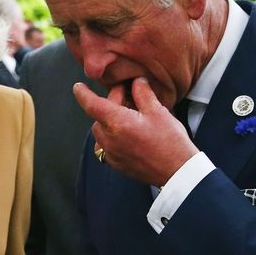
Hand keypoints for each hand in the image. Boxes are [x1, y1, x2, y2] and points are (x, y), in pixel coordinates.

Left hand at [76, 77, 198, 186]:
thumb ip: (143, 93)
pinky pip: (106, 146)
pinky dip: (112, 136)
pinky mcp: (116, 164)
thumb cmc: (170, 141)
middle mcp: (110, 140)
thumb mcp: (158, 111)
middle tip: (130, 97)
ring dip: (110, 121)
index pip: (92, 105)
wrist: (177, 172)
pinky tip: (129, 133)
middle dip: (111, 104)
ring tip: (131, 116)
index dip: (83, 94)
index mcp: (118, 123)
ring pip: (102, 132)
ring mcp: (112, 154)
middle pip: (99, 117)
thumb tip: (136, 82)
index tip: (78, 87)